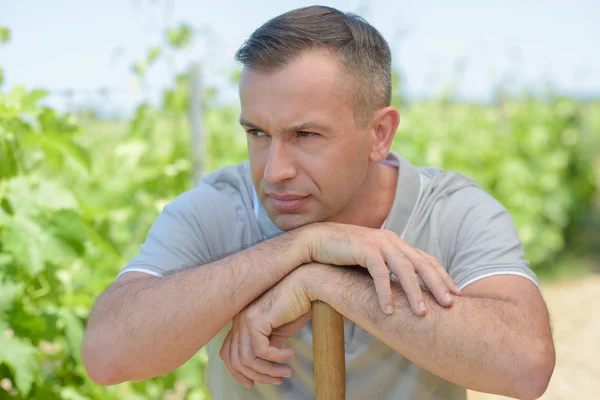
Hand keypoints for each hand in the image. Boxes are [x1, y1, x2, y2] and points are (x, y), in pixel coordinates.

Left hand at [219, 268, 311, 388]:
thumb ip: (266, 346)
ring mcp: (244, 319)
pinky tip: (291, 354)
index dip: (238, 373)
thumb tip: (262, 367)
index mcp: (241, 322)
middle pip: (236, 360)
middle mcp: (238, 320)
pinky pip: (261, 351)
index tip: (254, 384)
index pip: (229, 354)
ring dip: (269, 370)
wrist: (307, 285)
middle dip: (257, 376)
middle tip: (279, 380)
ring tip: (287, 371)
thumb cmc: (296, 306)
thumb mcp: (278, 332)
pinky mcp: (255, 320)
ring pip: (248, 359)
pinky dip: (277, 358)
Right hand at [303, 222, 461, 315]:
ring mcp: (378, 243)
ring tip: (422, 313)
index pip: (425, 259)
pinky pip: (379, 273)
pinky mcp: (364, 249)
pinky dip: (385, 292)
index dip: (442, 276)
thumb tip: (403, 289)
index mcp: (395, 243)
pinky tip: (389, 310)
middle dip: (438, 284)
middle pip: (422, 263)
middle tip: (450, 304)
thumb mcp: (370, 261)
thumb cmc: (342, 254)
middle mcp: (391, 240)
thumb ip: (387, 269)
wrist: (315, 240)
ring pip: (405, 269)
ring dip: (415, 292)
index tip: (455, 294)